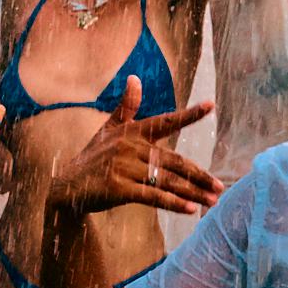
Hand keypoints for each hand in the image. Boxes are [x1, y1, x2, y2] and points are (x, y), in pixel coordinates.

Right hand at [47, 84, 219, 213]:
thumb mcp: (108, 130)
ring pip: (167, 181)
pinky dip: (173, 203)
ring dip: (193, 192)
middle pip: (174, 161)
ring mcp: (124, 168)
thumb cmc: (92, 158)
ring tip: (212, 201)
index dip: (188, 114)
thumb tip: (135, 78)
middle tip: (221, 186)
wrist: (67, 187)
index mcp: (132, 132)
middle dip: (199, 175)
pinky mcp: (119, 189)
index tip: (211, 105)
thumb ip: (126, 107)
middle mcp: (130, 147)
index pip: (165, 121)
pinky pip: (153, 196)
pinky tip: (190, 209)